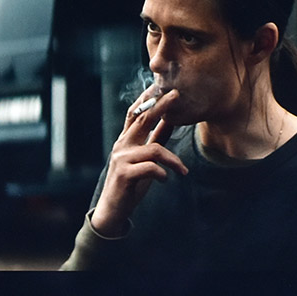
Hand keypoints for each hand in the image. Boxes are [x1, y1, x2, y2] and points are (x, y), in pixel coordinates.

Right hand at [89, 85, 187, 236]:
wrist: (113, 209)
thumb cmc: (131, 183)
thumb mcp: (145, 159)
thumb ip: (155, 140)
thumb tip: (170, 121)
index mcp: (126, 140)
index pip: (135, 113)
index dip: (147, 99)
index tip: (161, 86)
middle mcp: (122, 145)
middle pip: (142, 119)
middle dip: (161, 106)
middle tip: (176, 95)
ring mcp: (121, 159)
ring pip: (154, 150)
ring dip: (173, 160)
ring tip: (182, 170)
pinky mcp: (124, 174)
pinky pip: (151, 168)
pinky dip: (162, 173)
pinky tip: (165, 180)